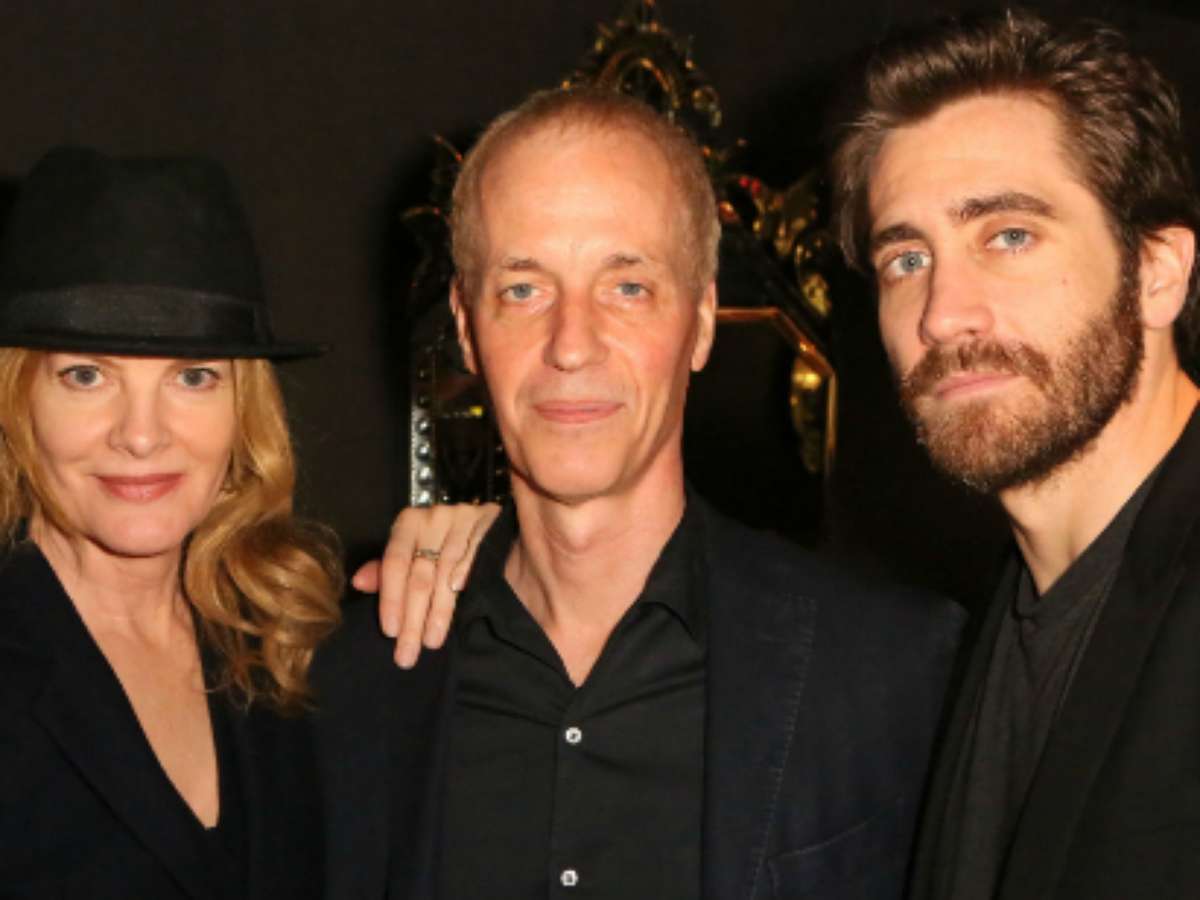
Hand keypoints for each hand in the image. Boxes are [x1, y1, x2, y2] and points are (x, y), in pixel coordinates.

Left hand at [352, 503, 499, 667]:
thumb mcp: (407, 545)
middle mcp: (433, 520)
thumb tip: (359, 582)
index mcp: (408, 523)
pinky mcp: (484, 528)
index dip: (391, 598)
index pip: (395, 564)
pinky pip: (471, 560)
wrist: (476, 511)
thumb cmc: (434, 535)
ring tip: (431, 642)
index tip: (390, 632)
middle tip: (407, 654)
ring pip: (445, 575)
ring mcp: (461, 522)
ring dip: (438, 613)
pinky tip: (454, 605)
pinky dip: (462, 582)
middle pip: (420, 576)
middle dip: (413, 619)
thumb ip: (384, 567)